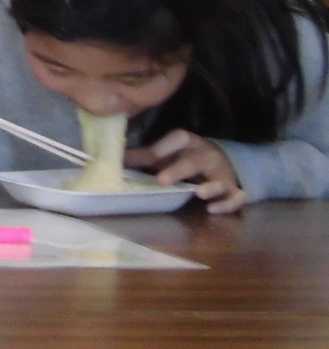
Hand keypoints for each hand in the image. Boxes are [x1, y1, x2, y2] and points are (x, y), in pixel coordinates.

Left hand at [129, 130, 245, 213]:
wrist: (219, 162)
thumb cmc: (184, 158)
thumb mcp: (166, 155)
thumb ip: (143, 157)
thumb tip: (113, 159)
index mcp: (188, 144)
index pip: (180, 138)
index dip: (165, 146)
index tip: (151, 155)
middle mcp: (207, 157)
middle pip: (196, 161)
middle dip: (180, 169)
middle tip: (163, 180)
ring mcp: (222, 174)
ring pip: (221, 179)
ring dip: (212, 187)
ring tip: (199, 193)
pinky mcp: (232, 190)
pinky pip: (237, 197)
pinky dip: (228, 204)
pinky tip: (212, 209)